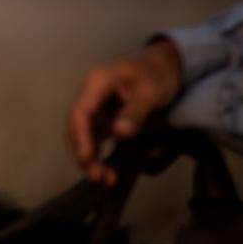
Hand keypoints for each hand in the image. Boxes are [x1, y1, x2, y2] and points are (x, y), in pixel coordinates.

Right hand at [67, 38, 182, 185]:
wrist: (165, 64)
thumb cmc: (156, 73)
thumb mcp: (150, 92)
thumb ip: (134, 112)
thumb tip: (118, 133)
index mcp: (96, 83)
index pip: (80, 112)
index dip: (81, 136)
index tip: (88, 158)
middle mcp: (90, 95)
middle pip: (77, 126)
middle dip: (84, 153)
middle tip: (99, 177)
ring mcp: (97, 106)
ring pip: (85, 134)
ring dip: (91, 157)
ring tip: (106, 179)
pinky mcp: (105, 116)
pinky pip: (96, 136)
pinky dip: (100, 153)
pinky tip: (108, 169)